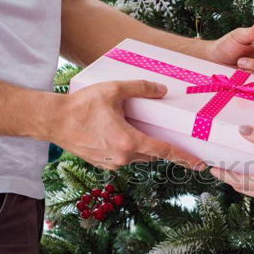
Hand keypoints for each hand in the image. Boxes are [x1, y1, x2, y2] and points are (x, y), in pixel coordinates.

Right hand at [51, 80, 202, 169]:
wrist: (53, 121)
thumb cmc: (81, 105)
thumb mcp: (112, 90)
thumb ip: (140, 88)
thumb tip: (162, 90)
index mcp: (129, 141)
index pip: (164, 151)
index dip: (184, 158)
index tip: (200, 165)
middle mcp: (123, 157)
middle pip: (152, 154)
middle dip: (159, 145)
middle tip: (164, 133)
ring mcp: (112, 164)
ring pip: (138, 157)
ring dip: (141, 146)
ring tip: (132, 128)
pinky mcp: (102, 165)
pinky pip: (123, 158)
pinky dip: (127, 148)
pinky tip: (117, 133)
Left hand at [210, 125, 253, 203]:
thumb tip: (242, 130)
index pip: (238, 181)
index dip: (223, 174)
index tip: (211, 167)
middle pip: (242, 188)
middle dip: (229, 178)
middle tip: (217, 167)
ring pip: (252, 191)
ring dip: (241, 181)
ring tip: (231, 169)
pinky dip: (253, 183)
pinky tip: (252, 172)